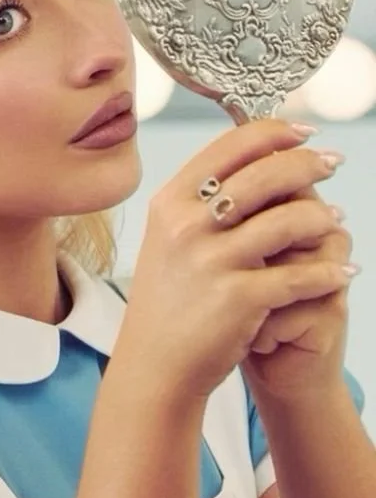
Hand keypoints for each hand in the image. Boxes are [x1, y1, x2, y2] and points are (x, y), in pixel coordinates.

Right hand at [121, 122, 353, 413]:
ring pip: (287, 221)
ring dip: (322, 218)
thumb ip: (202, 199)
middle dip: (308, 164)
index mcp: (170, 202)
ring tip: (337, 221)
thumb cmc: (170, 299)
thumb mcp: (168, 237)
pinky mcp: (236, 299)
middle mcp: (186, 226)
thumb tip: (256, 156)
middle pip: (263, 175)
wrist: (154, 365)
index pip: (230, 147)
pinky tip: (343, 271)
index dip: (276, 132)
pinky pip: (299, 276)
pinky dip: (328, 272)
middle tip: (333, 162)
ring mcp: (210, 262)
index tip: (305, 133)